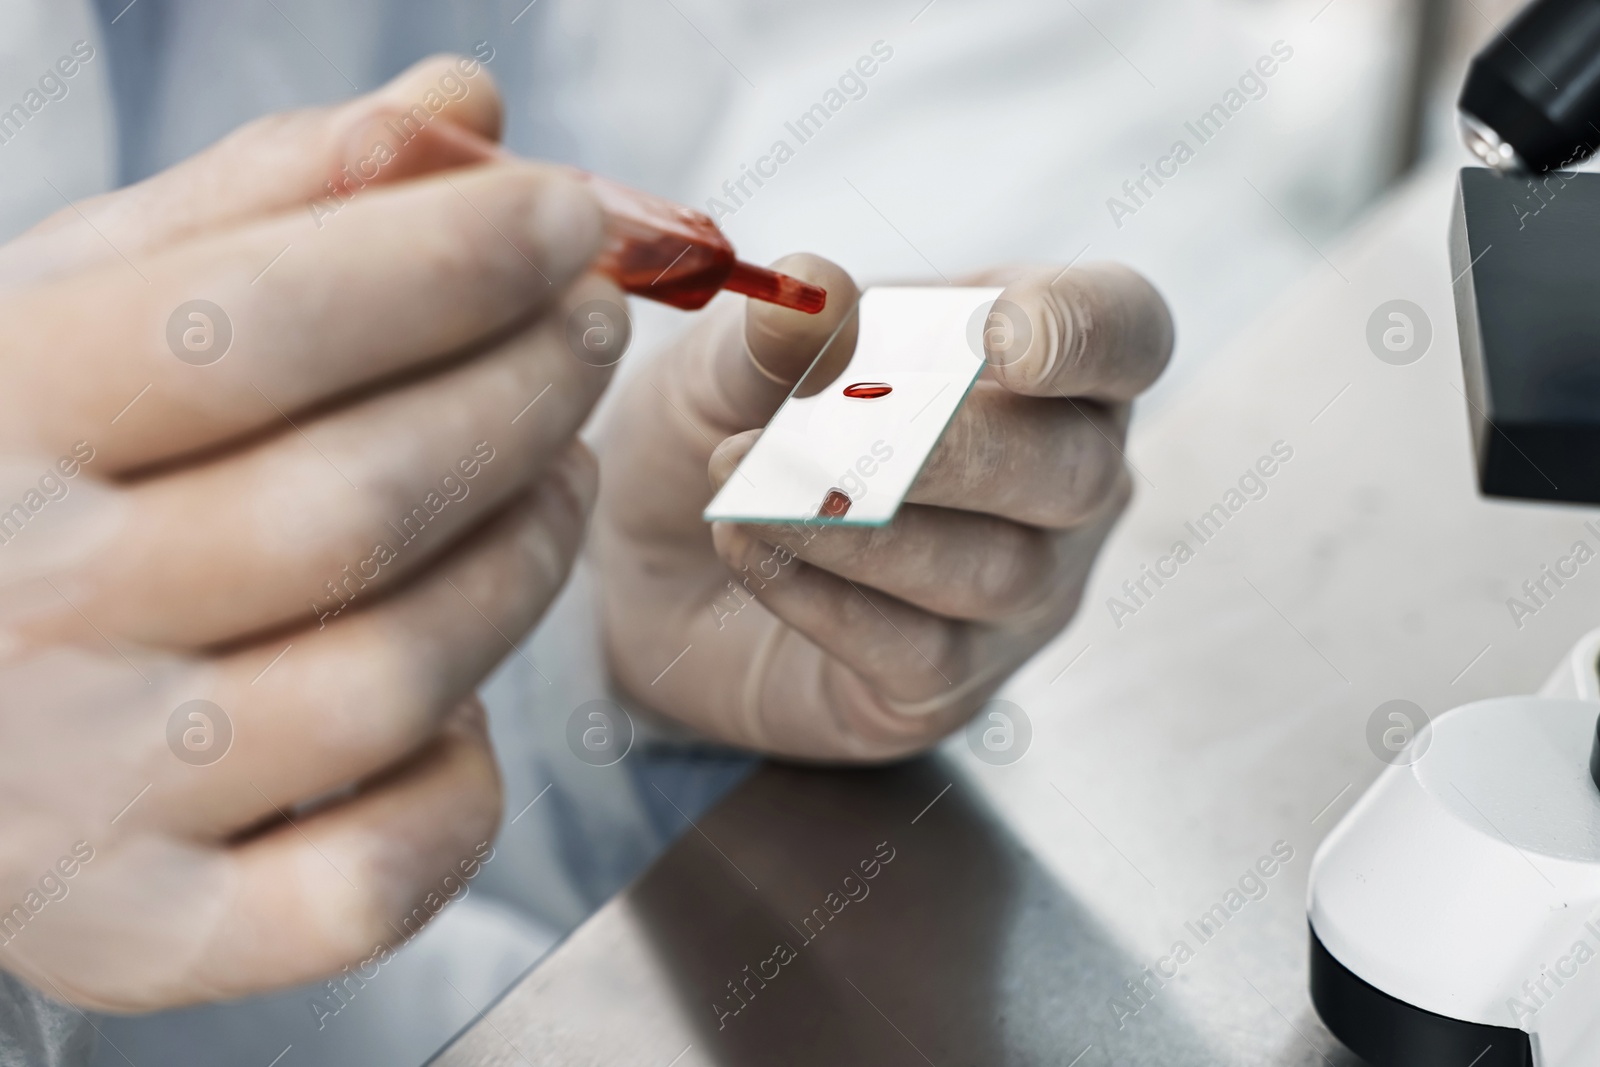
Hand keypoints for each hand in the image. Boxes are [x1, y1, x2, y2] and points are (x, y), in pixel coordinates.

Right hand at [0, 57, 616, 1009]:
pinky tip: (459, 692)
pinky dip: (467, 781)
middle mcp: (18, 621)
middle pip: (357, 502)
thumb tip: (464, 112)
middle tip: (587, 333)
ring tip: (551, 473)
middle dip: (526, 393)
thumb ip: (268, 208)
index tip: (565, 218)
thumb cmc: (18, 474)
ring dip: (526, 560)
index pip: (246, 323)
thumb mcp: (86, 304)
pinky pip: (381, 875)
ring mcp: (81, 803)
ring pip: (398, 679)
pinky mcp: (153, 936)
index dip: (446, 259)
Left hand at [594, 255, 1171, 759]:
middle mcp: (1063, 481)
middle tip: (817, 437)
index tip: (1001, 334)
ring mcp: (1022, 594)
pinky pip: (917, 651)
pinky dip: (824, 596)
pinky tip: (745, 549)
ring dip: (860, 528)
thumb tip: (809, 284)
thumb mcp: (731, 362)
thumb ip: (779, 330)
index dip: (1086, 330)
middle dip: (948, 451)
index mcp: (1038, 361)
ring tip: (742, 492)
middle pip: (1074, 469)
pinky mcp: (951, 684)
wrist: (653, 562)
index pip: (1125, 332)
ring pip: (995, 570)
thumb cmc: (728, 428)